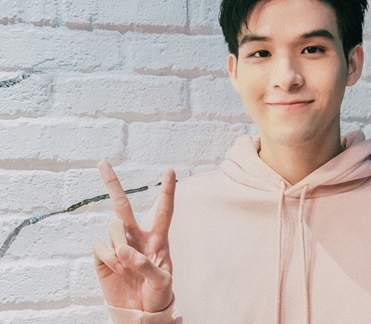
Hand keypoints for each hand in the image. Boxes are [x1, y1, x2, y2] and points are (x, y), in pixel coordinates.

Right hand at [93, 161, 175, 311]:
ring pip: (112, 227)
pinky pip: (100, 246)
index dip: (167, 191)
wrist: (141, 314)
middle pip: (123, 206)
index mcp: (157, 238)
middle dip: (113, 184)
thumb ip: (145, 264)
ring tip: (126, 265)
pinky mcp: (103, 258)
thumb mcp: (161, 280)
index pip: (163, 211)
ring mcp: (118, 246)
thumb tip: (123, 250)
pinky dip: (108, 257)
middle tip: (102, 163)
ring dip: (119, 244)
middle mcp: (136, 237)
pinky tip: (116, 268)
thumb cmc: (157, 294)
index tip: (170, 170)